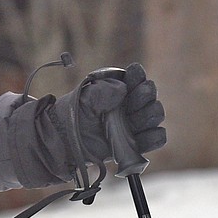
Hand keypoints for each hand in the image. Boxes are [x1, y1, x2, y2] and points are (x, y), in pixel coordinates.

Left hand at [51, 63, 165, 165]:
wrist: (62, 139)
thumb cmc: (72, 114)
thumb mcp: (84, 97)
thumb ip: (102, 90)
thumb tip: (123, 89)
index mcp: (118, 91)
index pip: (136, 80)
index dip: (137, 76)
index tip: (133, 73)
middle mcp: (129, 107)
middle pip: (149, 98)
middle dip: (145, 96)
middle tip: (132, 100)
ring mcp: (133, 126)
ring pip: (154, 116)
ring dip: (149, 115)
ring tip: (134, 117)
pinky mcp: (134, 144)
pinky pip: (155, 139)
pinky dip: (154, 136)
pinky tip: (143, 134)